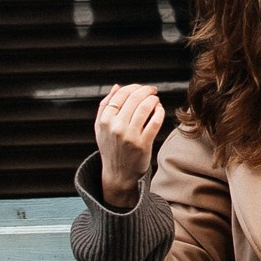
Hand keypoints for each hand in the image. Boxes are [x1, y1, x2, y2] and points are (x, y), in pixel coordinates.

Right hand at [93, 83, 166, 208]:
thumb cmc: (110, 148)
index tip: (140, 88)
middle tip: (152, 90)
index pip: (120, 95)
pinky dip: (159, 111)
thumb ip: (105, 106)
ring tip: (155, 99)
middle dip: (145, 90)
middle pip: (134, 99)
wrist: (118, 174)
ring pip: (145, 107)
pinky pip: (155, 122)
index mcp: (104, 121)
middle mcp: (116, 127)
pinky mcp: (143, 144)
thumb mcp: (100, 128)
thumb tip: (116, 86)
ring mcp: (130, 136)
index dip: (132, 87)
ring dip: (153, 99)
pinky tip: (159, 109)